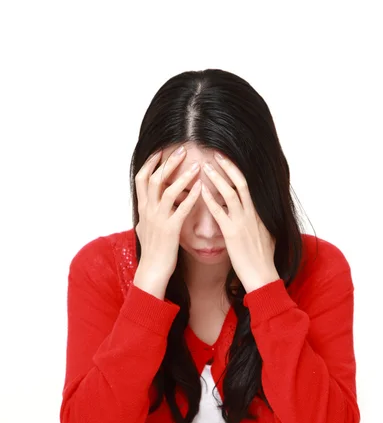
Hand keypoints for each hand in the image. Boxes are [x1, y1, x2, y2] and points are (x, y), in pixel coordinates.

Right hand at [135, 146, 201, 284]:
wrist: (152, 272)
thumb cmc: (152, 251)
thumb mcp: (145, 228)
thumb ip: (146, 214)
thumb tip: (145, 206)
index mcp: (142, 208)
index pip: (141, 179)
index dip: (150, 163)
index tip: (161, 151)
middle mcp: (148, 211)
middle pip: (154, 179)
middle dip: (168, 163)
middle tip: (182, 150)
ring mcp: (158, 220)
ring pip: (167, 191)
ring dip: (183, 176)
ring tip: (196, 165)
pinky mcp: (170, 230)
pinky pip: (181, 209)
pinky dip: (191, 197)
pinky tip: (201, 188)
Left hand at [200, 152, 279, 292]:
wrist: (263, 277)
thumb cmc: (262, 260)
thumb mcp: (265, 235)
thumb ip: (257, 221)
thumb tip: (253, 214)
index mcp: (259, 213)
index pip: (248, 186)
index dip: (236, 171)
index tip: (227, 160)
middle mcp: (252, 213)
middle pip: (241, 182)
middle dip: (228, 166)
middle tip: (215, 153)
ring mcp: (243, 222)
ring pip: (230, 192)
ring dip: (218, 177)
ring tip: (205, 166)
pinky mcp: (233, 233)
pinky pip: (220, 212)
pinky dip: (210, 199)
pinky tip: (201, 191)